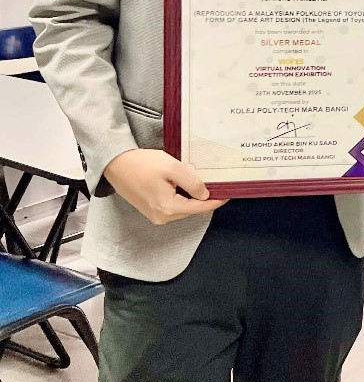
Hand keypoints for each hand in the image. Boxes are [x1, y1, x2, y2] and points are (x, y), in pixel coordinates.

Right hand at [103, 148, 225, 225]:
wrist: (115, 164)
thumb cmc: (142, 164)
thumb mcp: (172, 168)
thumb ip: (192, 182)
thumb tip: (205, 194)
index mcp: (168, 208)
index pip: (200, 208)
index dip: (217, 200)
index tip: (229, 192)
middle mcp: (162, 217)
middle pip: (192, 209)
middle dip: (205, 197)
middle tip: (217, 183)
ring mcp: (155, 215)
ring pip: (183, 207)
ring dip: (192, 196)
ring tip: (200, 181)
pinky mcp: (150, 209)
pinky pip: (173, 205)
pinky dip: (181, 196)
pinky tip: (184, 184)